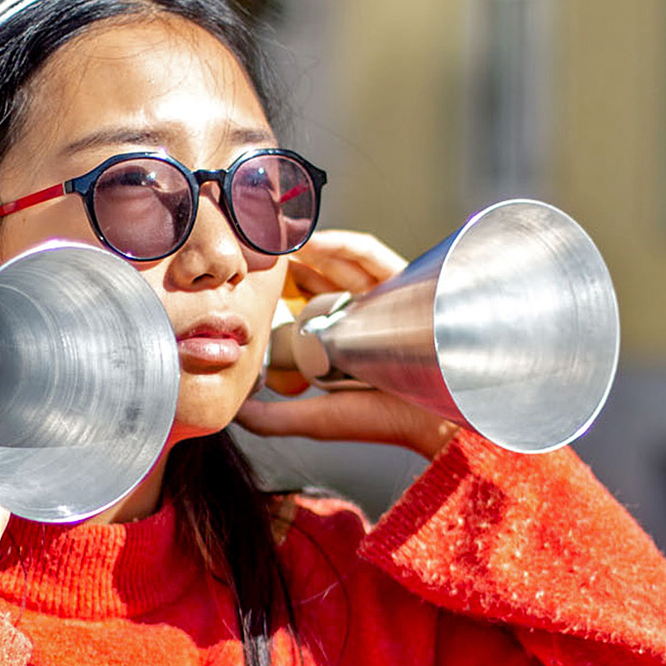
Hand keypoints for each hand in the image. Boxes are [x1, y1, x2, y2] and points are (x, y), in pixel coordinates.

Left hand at [235, 230, 459, 458]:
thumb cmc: (381, 420)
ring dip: (309, 248)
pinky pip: (371, 257)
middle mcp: (362, 312)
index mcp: (342, 336)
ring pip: (341, 261)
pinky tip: (312, 244)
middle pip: (321, 275)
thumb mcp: (317, 417)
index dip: (279, 288)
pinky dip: (342, 245)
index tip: (248, 281)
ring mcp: (383, 296)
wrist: (428, 423)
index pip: (306, 301)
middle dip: (290, 263)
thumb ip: (275, 419)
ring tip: (277, 242)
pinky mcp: (404, 285)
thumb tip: (237, 412)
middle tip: (258, 254)